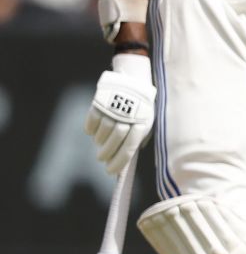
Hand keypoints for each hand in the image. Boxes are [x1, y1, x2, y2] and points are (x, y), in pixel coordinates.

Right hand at [85, 53, 153, 176]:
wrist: (133, 80)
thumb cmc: (141, 108)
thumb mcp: (147, 121)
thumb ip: (140, 138)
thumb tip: (129, 158)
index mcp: (142, 123)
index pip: (129, 148)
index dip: (118, 162)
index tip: (109, 172)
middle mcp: (127, 117)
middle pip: (113, 142)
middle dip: (106, 154)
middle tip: (102, 159)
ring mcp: (112, 110)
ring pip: (101, 134)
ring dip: (99, 142)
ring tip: (100, 143)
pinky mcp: (99, 103)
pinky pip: (91, 124)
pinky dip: (91, 130)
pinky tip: (94, 132)